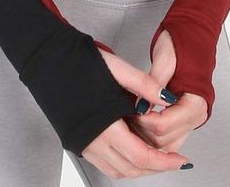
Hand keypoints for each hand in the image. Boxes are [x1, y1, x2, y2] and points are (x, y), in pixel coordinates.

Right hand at [81, 48, 192, 177]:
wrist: (48, 59)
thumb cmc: (78, 61)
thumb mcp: (117, 68)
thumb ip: (144, 85)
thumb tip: (167, 98)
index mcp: (104, 124)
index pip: (141, 156)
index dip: (165, 162)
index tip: (180, 161)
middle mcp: (92, 140)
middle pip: (131, 169)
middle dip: (156, 168)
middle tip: (174, 161)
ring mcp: (83, 143)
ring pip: (117, 170)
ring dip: (139, 168)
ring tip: (157, 156)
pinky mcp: (76, 140)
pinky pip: (104, 164)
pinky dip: (122, 163)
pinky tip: (132, 149)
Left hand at [129, 29, 207, 151]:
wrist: (193, 34)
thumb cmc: (182, 43)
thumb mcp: (165, 58)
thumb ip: (154, 82)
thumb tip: (141, 105)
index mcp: (196, 101)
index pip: (164, 125)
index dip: (143, 121)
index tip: (130, 110)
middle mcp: (197, 114)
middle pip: (164, 139)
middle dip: (142, 130)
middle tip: (126, 115)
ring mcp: (192, 118)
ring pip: (166, 143)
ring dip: (146, 136)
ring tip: (131, 119)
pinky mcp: (185, 117)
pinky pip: (169, 137)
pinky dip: (153, 134)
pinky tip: (140, 121)